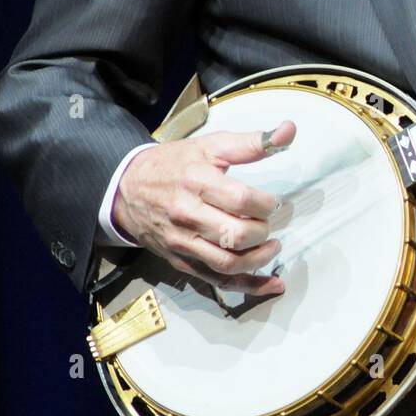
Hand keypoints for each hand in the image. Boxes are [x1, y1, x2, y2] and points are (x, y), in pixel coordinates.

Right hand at [111, 120, 295, 294]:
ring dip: (259, 259)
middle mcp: (187, 215)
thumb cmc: (174, 165)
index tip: (273, 203)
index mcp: (196, 182)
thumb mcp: (210, 146)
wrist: (126, 189)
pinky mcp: (181, 261)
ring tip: (272, 246)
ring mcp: (183, 242)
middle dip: (262, 230)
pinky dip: (249, 285)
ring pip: (227, 263)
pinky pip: (217, 280)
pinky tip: (273, 284)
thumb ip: (252, 142)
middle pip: (235, 234)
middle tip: (269, 222)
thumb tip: (289, 130)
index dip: (266, 204)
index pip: (240, 200)